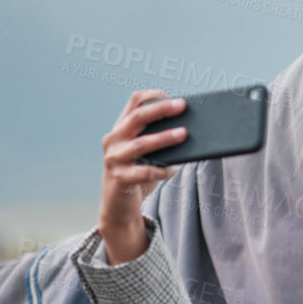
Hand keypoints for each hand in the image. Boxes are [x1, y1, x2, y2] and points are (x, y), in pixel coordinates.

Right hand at [99, 90, 187, 262]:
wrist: (118, 207)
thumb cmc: (137, 176)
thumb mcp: (145, 154)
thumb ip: (157, 140)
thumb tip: (188, 130)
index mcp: (120, 128)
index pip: (134, 101)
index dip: (154, 96)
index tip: (174, 98)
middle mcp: (114, 139)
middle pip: (137, 117)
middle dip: (161, 109)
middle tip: (183, 105)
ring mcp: (114, 158)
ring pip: (141, 144)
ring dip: (164, 138)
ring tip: (184, 134)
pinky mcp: (118, 178)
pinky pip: (143, 172)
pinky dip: (160, 170)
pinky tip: (173, 170)